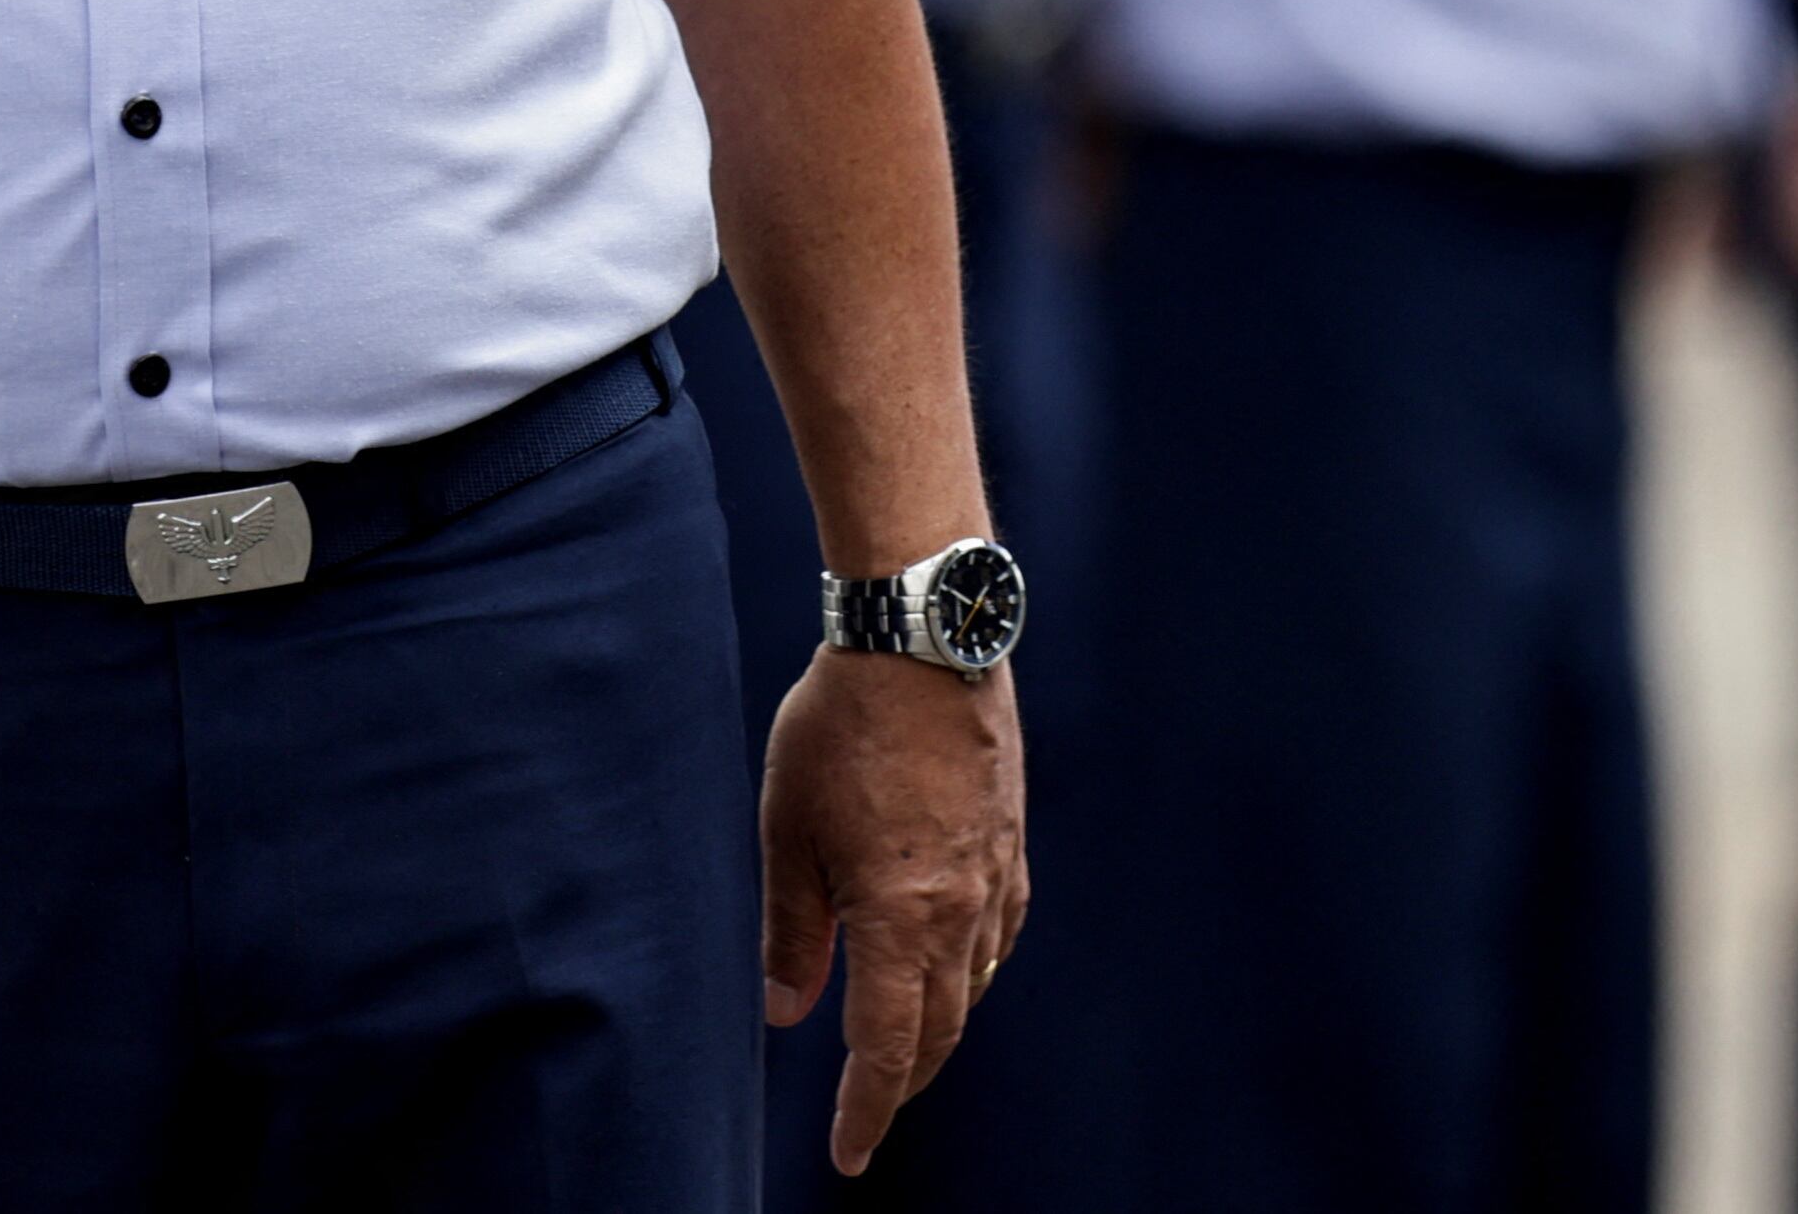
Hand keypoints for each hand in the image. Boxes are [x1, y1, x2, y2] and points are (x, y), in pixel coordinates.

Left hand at [760, 643, 1027, 1177]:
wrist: (924, 640)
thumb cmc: (841, 728)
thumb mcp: (787, 829)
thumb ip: (791, 930)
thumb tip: (785, 1011)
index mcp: (902, 919)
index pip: (884, 1048)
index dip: (864, 1111)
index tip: (848, 1157)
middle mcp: (962, 913)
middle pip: (938, 1032)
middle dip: (900, 1081)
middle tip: (867, 1111)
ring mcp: (996, 878)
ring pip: (974, 988)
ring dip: (937, 1029)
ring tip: (901, 1046)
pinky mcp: (1011, 844)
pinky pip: (997, 937)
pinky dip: (971, 971)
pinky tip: (952, 966)